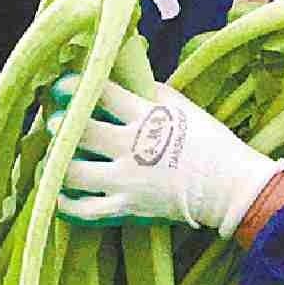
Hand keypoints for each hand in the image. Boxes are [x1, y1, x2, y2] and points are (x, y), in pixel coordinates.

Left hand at [53, 78, 283, 234]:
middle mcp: (132, 147)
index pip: (101, 93)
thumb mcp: (183, 107)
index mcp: (147, 116)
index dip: (74, 87)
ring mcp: (128, 180)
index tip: (60, 85)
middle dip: (59, 125)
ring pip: (73, 172)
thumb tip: (122, 73)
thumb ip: (150, 91)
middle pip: (79, 131)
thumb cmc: (210, 143)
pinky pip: (85, 211)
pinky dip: (66, 204)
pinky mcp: (128, 209)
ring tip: (51, 160)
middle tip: (54, 123)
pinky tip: (59, 195)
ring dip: (54, 165)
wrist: (231, 187)